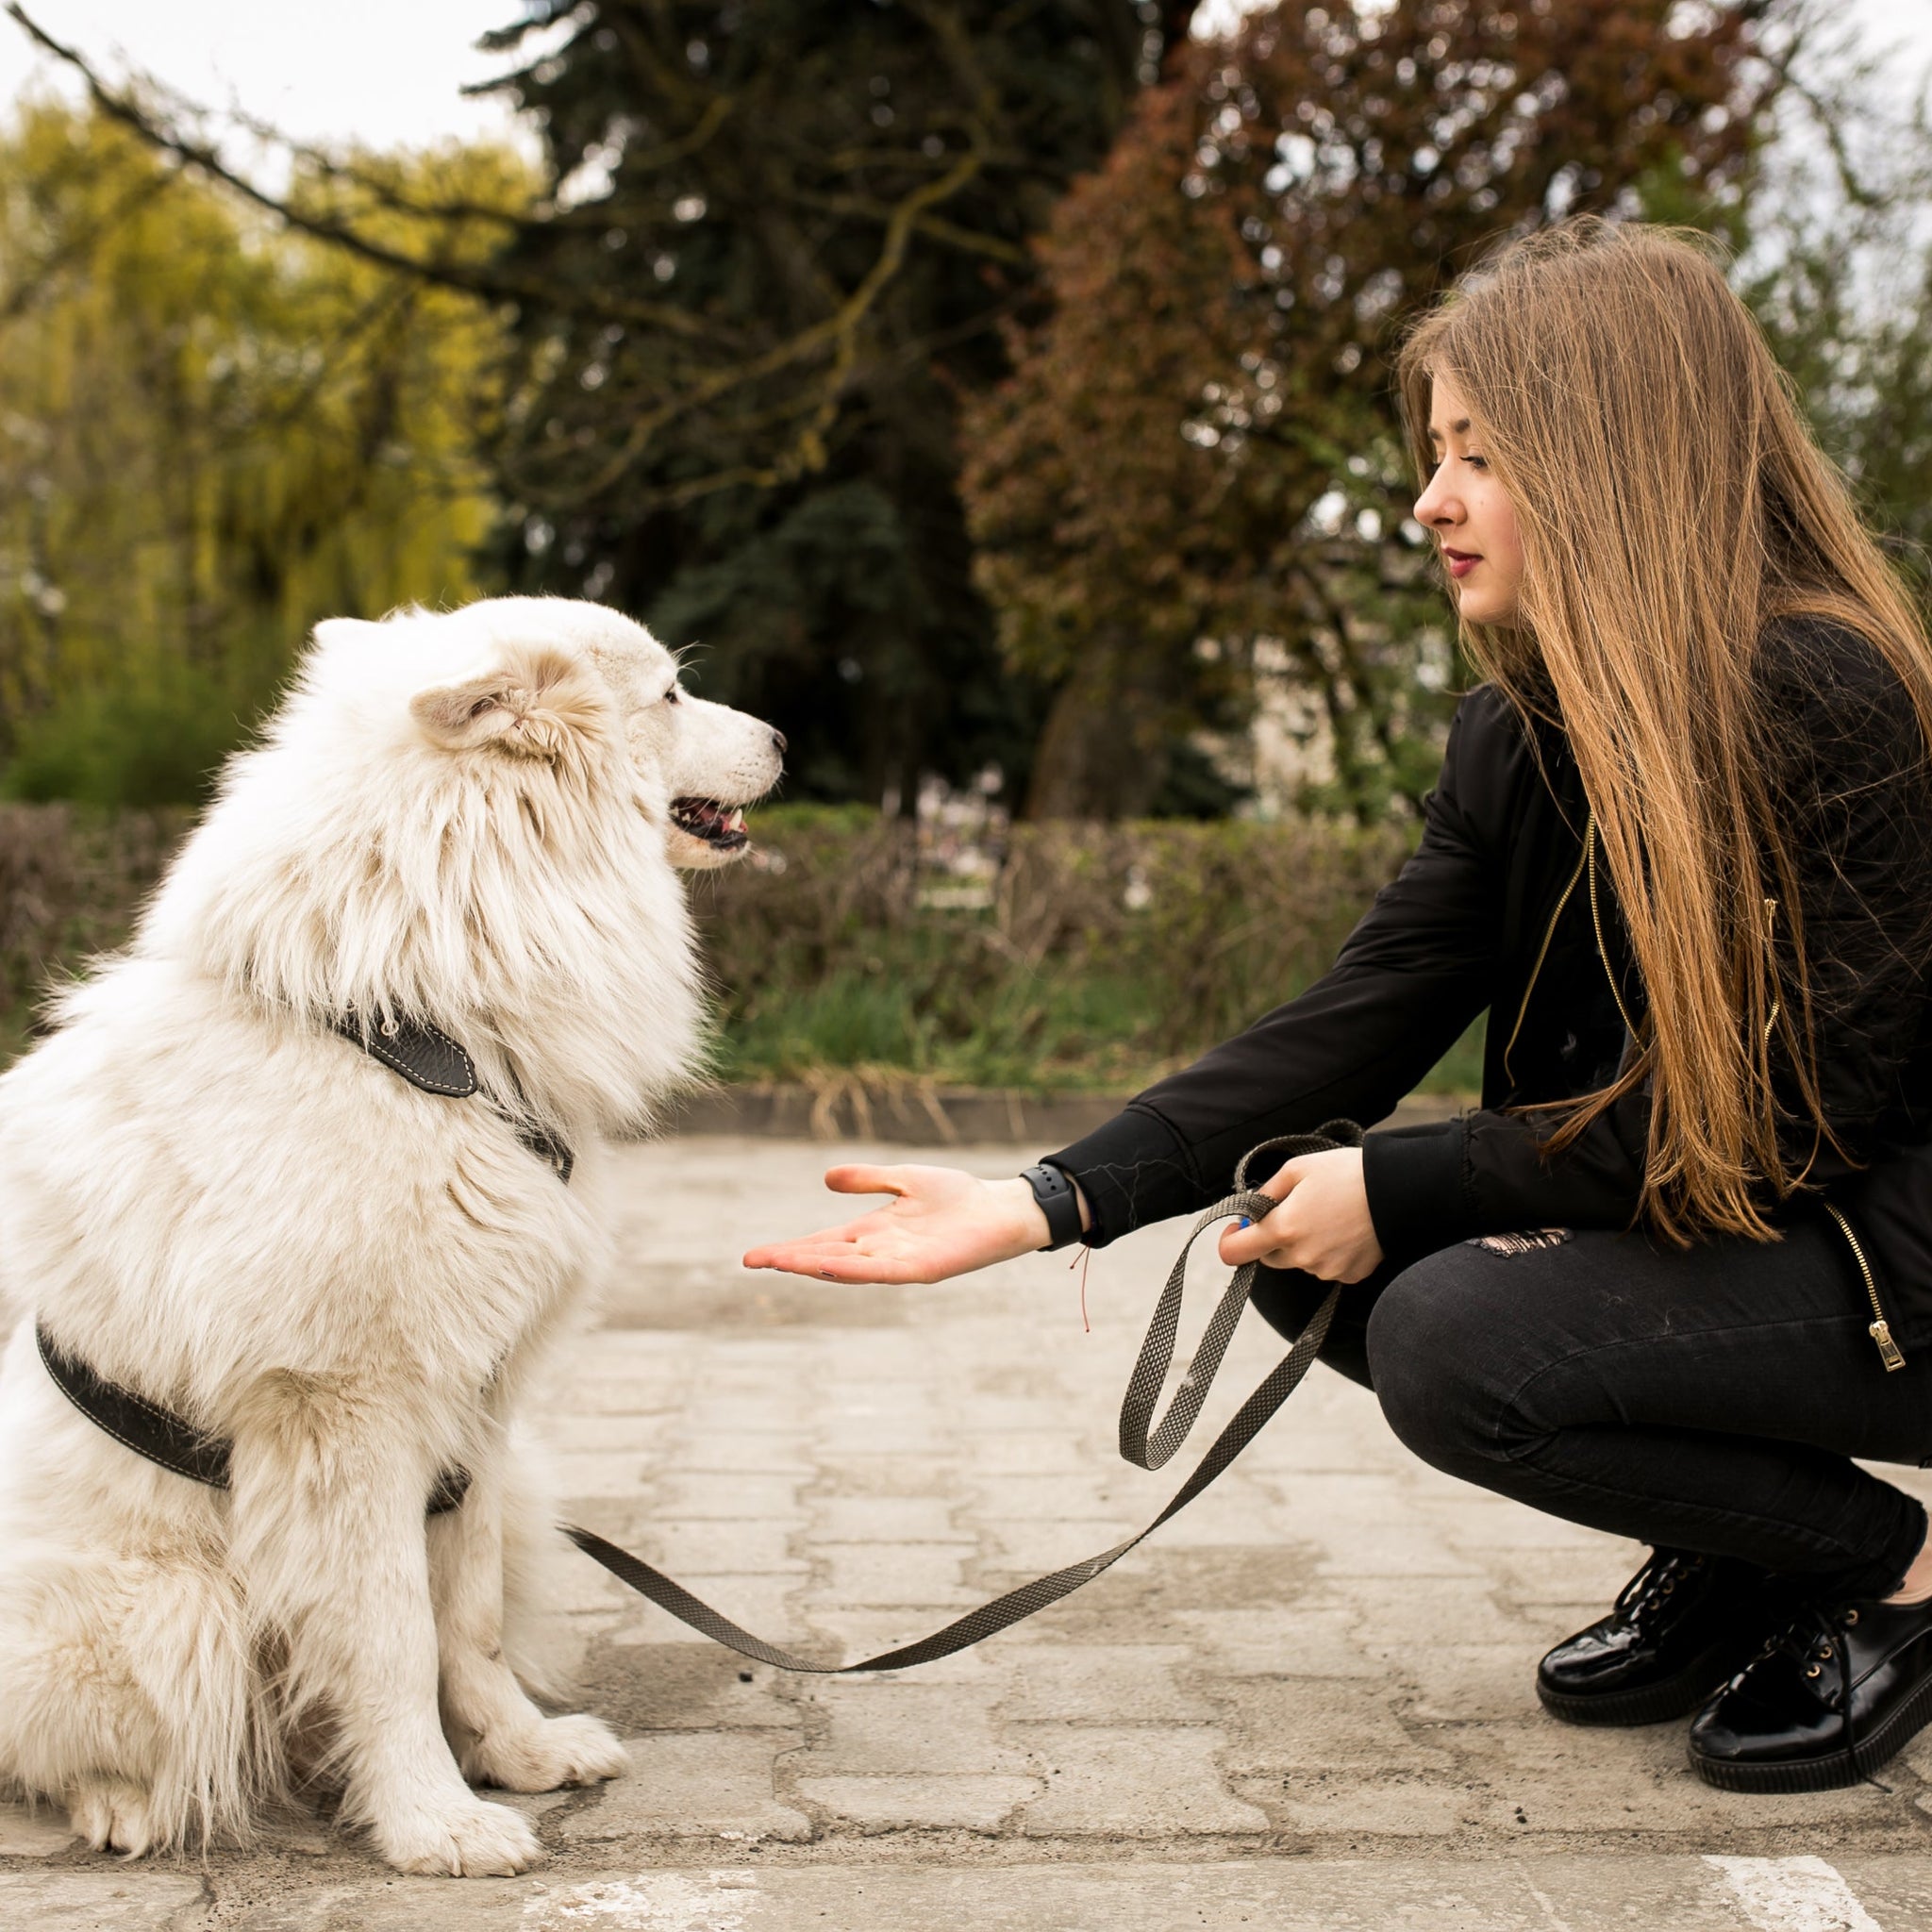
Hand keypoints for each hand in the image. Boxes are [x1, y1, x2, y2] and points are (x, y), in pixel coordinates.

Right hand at [742, 1165, 1061, 1284]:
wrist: (1000, 1209)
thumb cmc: (957, 1196)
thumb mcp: (903, 1179)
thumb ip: (868, 1179)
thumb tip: (826, 1179)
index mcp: (873, 1232)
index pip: (822, 1242)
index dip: (789, 1248)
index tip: (755, 1255)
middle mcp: (880, 1251)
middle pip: (825, 1257)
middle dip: (789, 1259)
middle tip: (752, 1261)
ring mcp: (898, 1263)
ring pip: (847, 1267)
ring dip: (812, 1265)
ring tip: (780, 1262)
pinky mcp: (921, 1269)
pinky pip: (881, 1271)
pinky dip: (853, 1270)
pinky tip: (827, 1265)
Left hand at [1216, 1146, 1382, 1283]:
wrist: (1398, 1191)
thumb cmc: (1346, 1173)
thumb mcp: (1298, 1169)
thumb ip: (1266, 1192)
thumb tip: (1250, 1208)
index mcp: (1283, 1228)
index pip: (1234, 1252)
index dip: (1230, 1239)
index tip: (1238, 1227)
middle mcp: (1302, 1256)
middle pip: (1268, 1257)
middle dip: (1272, 1237)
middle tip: (1293, 1211)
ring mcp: (1327, 1270)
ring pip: (1299, 1261)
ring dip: (1303, 1244)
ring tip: (1329, 1215)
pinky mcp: (1349, 1276)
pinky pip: (1326, 1267)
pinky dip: (1328, 1252)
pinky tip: (1345, 1230)